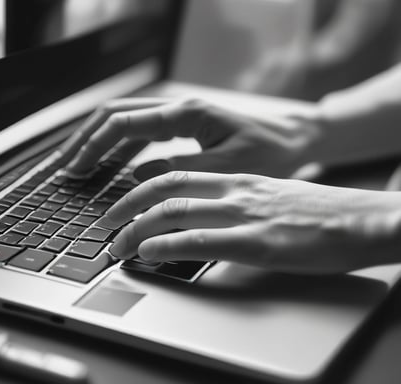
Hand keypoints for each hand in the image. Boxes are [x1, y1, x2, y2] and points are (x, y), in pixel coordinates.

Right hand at [66, 98, 319, 179]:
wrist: (295, 139)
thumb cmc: (270, 152)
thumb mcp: (227, 167)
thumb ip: (181, 170)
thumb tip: (136, 176)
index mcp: (185, 114)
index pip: (123, 124)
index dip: (94, 146)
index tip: (75, 168)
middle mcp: (177, 108)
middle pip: (115, 115)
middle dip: (86, 139)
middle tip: (66, 166)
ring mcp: (178, 116)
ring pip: (124, 122)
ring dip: (98, 142)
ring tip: (79, 166)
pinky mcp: (182, 127)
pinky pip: (141, 134)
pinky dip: (120, 149)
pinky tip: (110, 167)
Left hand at [105, 172, 400, 273]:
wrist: (360, 219)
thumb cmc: (315, 213)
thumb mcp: (267, 198)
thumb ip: (232, 202)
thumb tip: (200, 218)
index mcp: (236, 180)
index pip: (176, 175)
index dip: (140, 188)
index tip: (121, 204)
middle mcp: (234, 191)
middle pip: (165, 189)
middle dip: (126, 206)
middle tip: (104, 225)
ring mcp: (244, 215)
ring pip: (175, 212)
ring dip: (136, 229)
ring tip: (116, 245)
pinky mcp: (257, 243)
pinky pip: (201, 240)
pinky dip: (167, 246)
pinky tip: (148, 254)